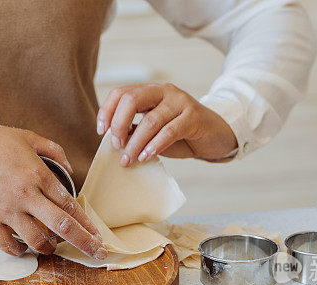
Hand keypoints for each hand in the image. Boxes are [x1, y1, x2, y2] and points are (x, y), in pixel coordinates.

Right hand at [0, 125, 105, 258]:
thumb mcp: (27, 137)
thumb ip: (54, 151)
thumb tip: (70, 169)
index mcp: (38, 174)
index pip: (70, 205)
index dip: (88, 224)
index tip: (99, 237)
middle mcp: (26, 195)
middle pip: (62, 226)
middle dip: (84, 243)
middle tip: (97, 255)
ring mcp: (6, 209)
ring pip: (36, 240)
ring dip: (49, 248)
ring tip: (51, 247)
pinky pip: (7, 245)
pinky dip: (19, 251)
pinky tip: (24, 248)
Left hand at [97, 83, 237, 166]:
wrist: (215, 136)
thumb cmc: (182, 135)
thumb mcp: (154, 133)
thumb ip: (136, 131)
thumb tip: (115, 140)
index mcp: (150, 92)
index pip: (121, 93)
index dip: (107, 111)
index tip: (101, 131)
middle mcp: (164, 91)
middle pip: (131, 99)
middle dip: (118, 124)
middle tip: (116, 146)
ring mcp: (180, 102)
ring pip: (150, 120)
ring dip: (135, 143)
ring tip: (128, 160)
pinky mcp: (193, 116)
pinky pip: (169, 131)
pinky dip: (154, 145)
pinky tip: (146, 156)